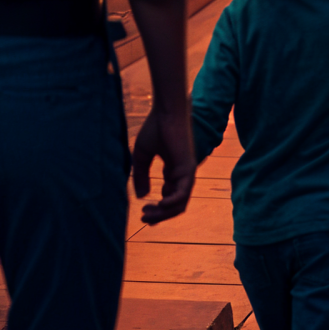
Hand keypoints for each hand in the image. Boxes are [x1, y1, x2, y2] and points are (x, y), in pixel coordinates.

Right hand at [132, 101, 196, 223]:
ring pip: (179, 203)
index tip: (144, 214)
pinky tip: (159, 203)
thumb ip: (140, 176)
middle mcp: (182, 174)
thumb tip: (141, 197)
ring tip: (147, 213)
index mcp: (173, 170)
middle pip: (175, 205)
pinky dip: (172, 203)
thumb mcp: (141, 157)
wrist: (166, 111)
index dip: (158, 209)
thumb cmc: (155, 128)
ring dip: (163, 212)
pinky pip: (183, 193)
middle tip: (144, 218)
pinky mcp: (188, 168)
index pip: (170, 197)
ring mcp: (187, 172)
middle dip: (159, 215)